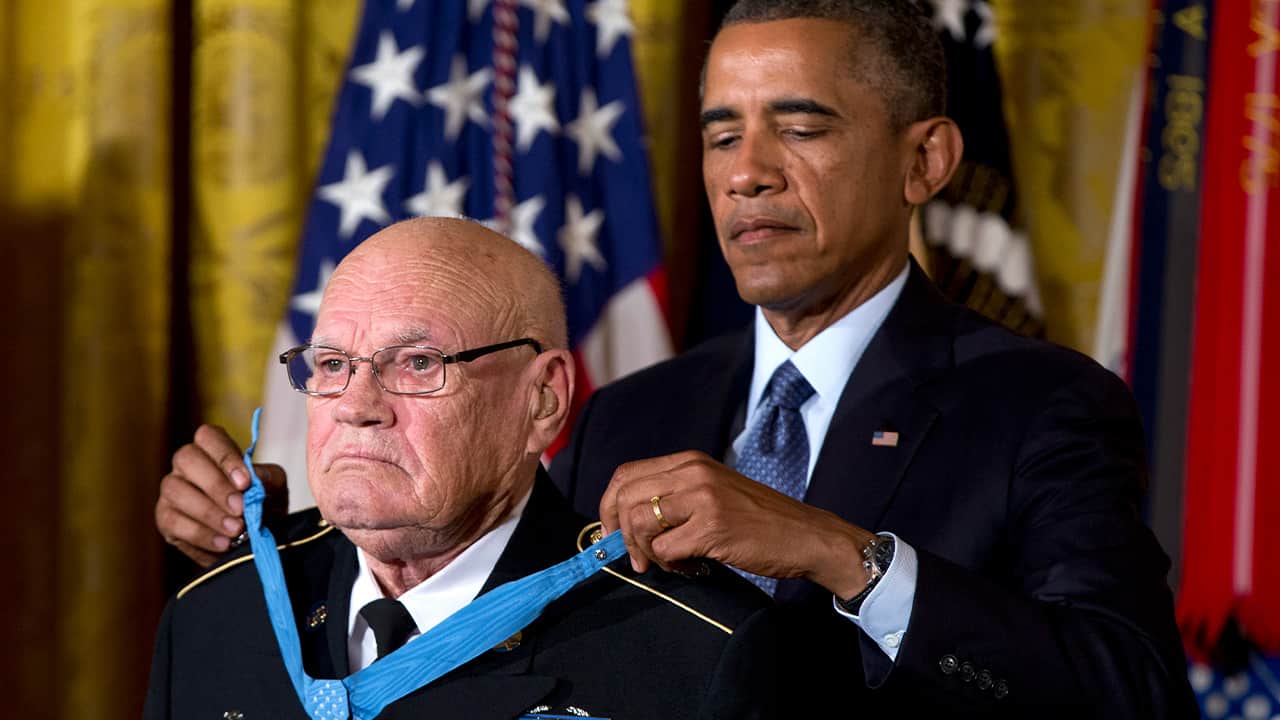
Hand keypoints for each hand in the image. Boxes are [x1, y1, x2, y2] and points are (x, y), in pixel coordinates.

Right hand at [156, 424, 288, 566]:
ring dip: (209, 513)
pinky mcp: (165, 518)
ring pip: (177, 491)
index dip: (225, 457)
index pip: (209, 436)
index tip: (245, 482)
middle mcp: (187, 464)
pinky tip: (223, 543)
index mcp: (213, 448)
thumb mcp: (274, 488)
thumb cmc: (262, 504)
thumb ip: (267, 478)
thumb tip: (256, 478)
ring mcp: (172, 490)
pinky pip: (174, 522)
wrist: (254, 539)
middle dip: (216, 486)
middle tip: (240, 509)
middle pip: (187, 459)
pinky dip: (201, 535)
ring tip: (235, 529)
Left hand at [598, 451, 874, 596]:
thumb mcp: (714, 491)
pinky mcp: (712, 527)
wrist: (806, 535)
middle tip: (635, 557)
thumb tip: (626, 521)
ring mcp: (703, 498)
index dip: (609, 506)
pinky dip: (669, 565)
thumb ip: (675, 496)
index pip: (626, 475)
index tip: (611, 532)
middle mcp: (693, 471)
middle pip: (624, 497)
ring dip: (644, 551)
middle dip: (619, 533)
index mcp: (690, 460)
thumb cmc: (760, 520)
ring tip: (666, 563)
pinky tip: (690, 567)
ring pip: (639, 523)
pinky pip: (664, 549)